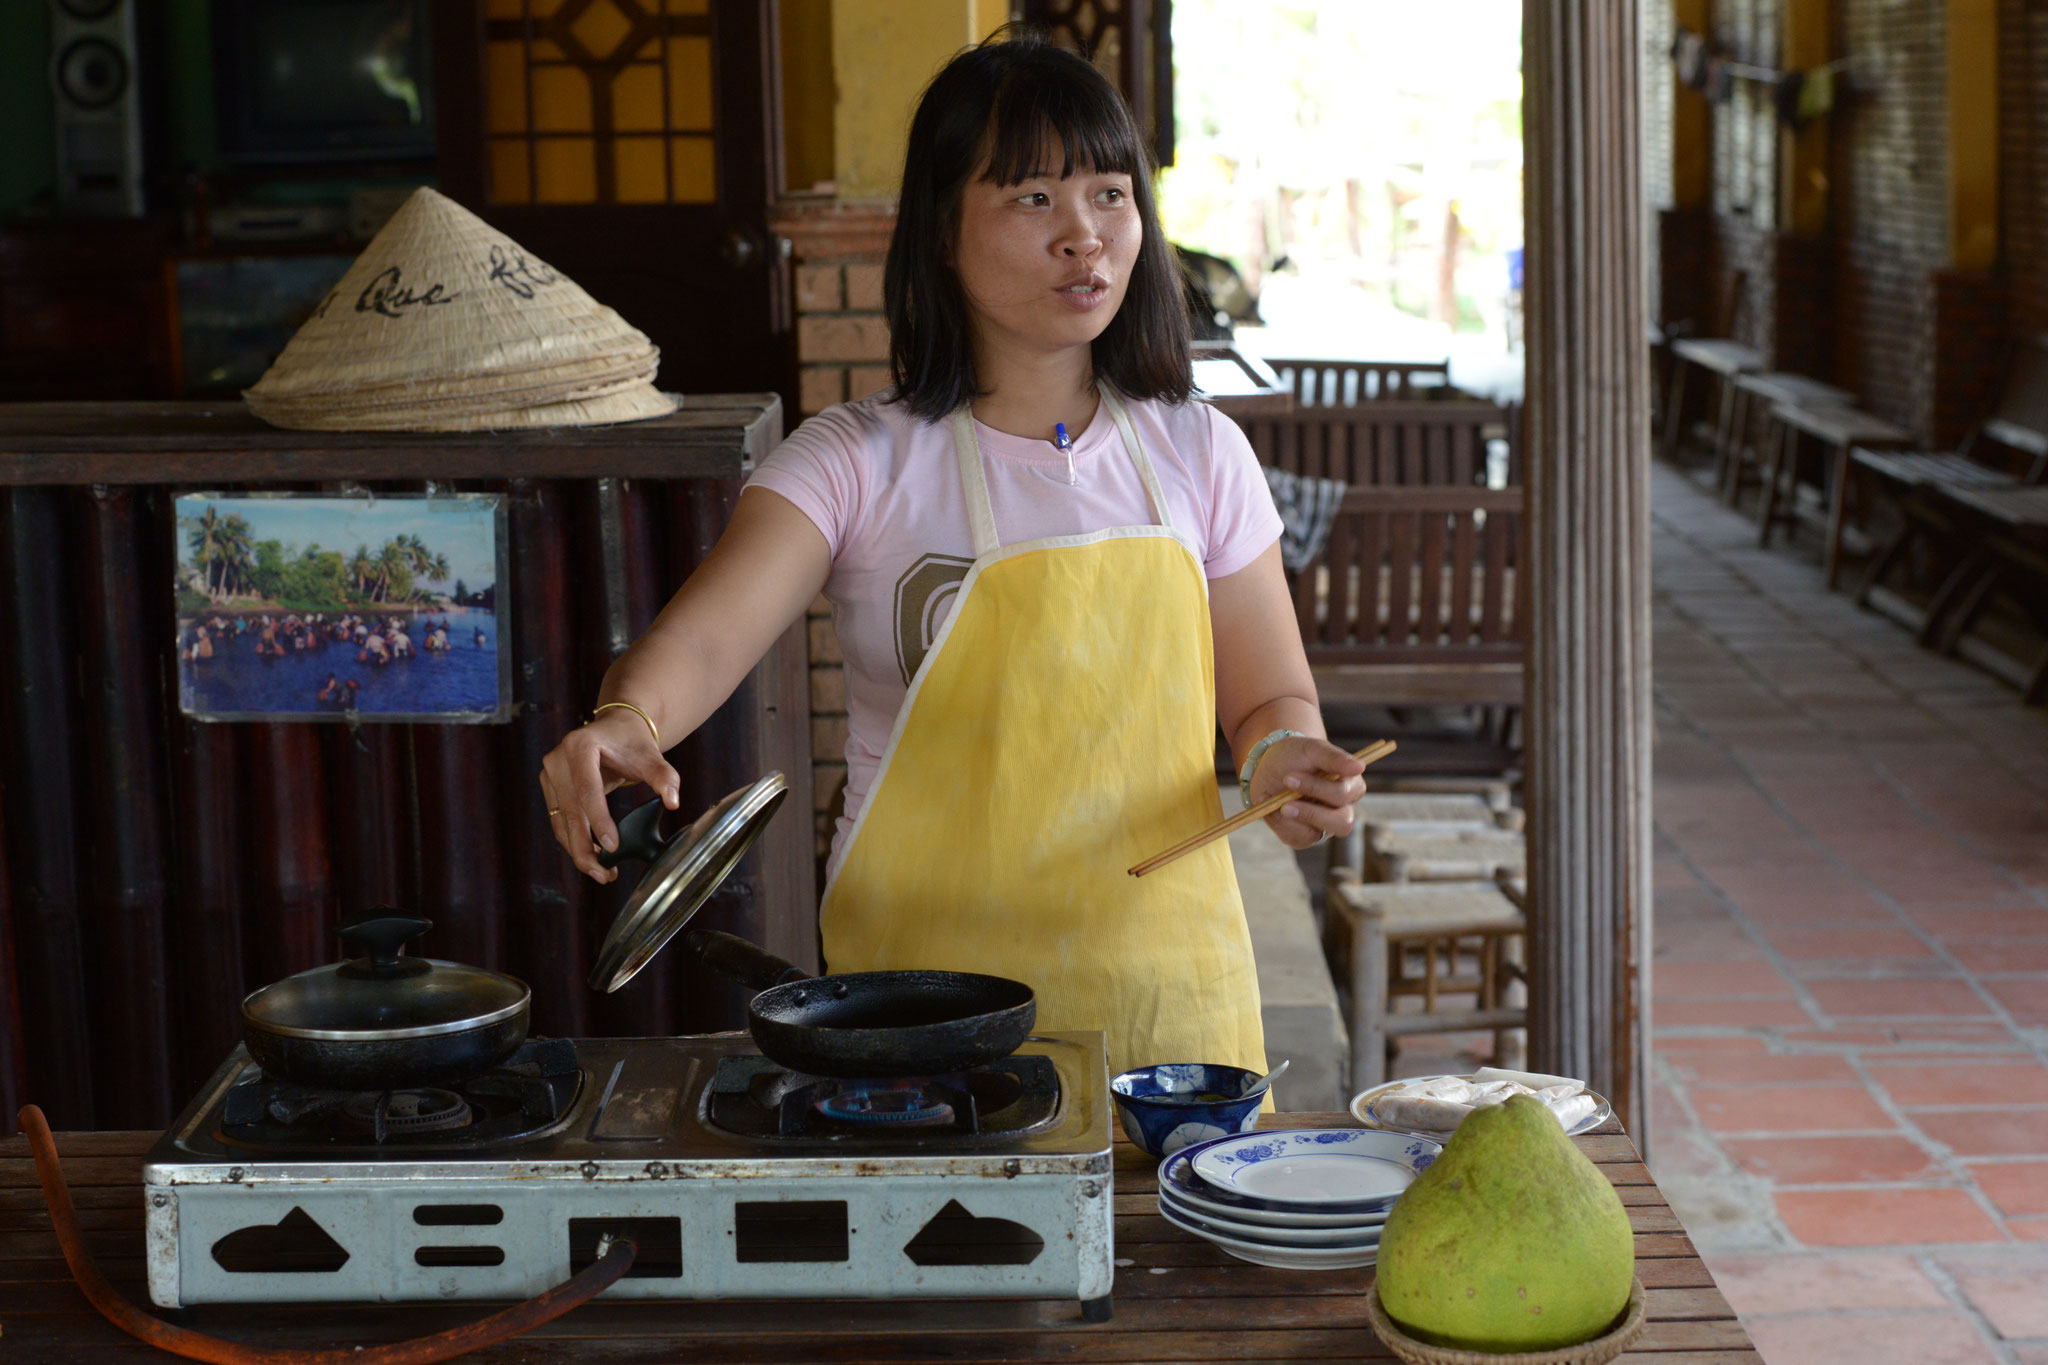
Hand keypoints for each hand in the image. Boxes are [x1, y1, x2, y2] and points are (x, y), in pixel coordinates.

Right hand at [538, 711, 680, 882]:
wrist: (615, 729)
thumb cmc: (632, 742)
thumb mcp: (652, 757)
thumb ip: (664, 777)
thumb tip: (673, 802)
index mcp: (580, 746)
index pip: (587, 789)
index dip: (598, 820)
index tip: (613, 847)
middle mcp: (558, 760)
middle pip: (570, 811)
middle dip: (585, 847)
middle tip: (604, 874)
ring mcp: (550, 774)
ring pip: (561, 821)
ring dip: (578, 850)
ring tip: (602, 872)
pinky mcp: (550, 786)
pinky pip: (560, 819)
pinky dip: (575, 839)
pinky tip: (593, 855)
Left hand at [1248, 735, 1367, 849]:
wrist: (1269, 765)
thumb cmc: (1296, 755)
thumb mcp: (1311, 749)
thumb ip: (1333, 757)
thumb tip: (1359, 766)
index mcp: (1351, 786)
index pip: (1343, 795)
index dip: (1316, 788)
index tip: (1289, 777)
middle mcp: (1343, 809)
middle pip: (1342, 823)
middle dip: (1310, 813)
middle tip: (1284, 804)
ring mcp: (1325, 825)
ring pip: (1317, 835)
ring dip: (1292, 819)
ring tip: (1277, 804)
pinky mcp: (1306, 835)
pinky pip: (1297, 839)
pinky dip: (1280, 824)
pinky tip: (1273, 808)